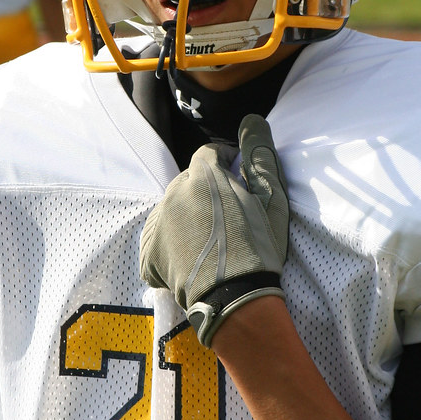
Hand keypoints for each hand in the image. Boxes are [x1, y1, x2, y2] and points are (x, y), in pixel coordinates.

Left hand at [140, 114, 288, 345]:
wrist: (236, 299)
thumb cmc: (260, 248)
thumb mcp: (271, 198)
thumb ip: (260, 154)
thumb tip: (253, 120)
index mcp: (203, 175)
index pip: (209, 154)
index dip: (225, 164)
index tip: (237, 180)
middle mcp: (174, 192)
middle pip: (189, 182)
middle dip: (206, 193)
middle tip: (227, 219)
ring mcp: (159, 222)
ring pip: (173, 209)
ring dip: (188, 217)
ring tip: (210, 242)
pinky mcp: (149, 250)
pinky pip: (159, 238)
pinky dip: (173, 244)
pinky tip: (194, 258)